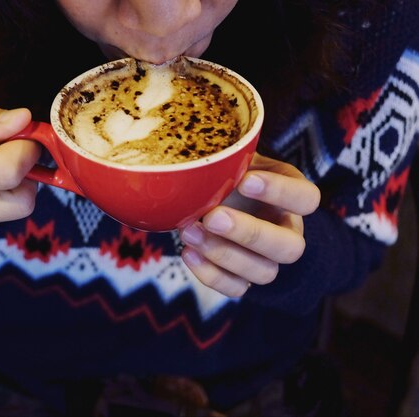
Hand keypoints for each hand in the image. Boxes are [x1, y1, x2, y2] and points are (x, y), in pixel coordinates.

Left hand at [179, 153, 320, 296]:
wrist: (210, 201)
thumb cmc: (226, 175)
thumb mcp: (233, 159)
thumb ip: (229, 155)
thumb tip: (202, 142)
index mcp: (291, 197)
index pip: (307, 199)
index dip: (280, 192)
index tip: (244, 179)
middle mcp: (287, 232)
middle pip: (290, 248)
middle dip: (249, 233)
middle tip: (212, 216)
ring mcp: (267, 260)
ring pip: (264, 273)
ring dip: (224, 255)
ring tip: (189, 231)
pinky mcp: (243, 279)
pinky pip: (236, 289)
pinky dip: (211, 275)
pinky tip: (188, 252)